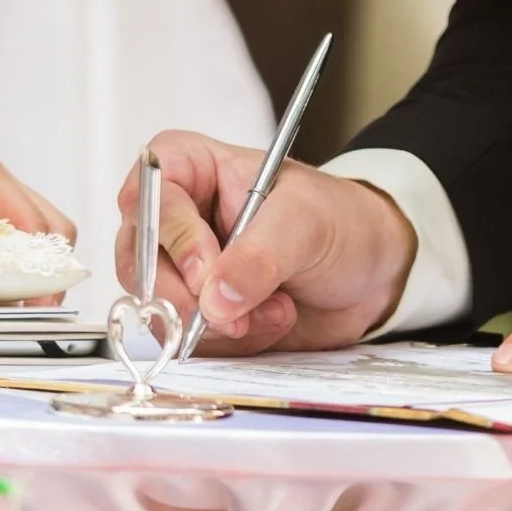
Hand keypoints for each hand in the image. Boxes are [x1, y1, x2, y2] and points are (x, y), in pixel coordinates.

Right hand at [116, 131, 417, 354]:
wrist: (372, 272)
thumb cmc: (339, 221)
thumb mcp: (306, 223)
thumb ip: (259, 256)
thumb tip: (216, 297)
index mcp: (192, 169)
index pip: (148, 193)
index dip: (171, 236)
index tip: (207, 271)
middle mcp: (177, 219)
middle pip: (139, 260)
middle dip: (187, 296)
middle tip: (233, 312)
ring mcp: (184, 270)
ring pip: (159, 307)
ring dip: (218, 323)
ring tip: (275, 308)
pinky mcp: (198, 312)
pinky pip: (187, 339)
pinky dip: (231, 341)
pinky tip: (270, 322)